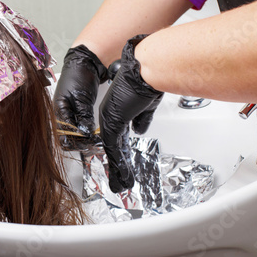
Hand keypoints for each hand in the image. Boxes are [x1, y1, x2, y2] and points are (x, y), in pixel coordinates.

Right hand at [53, 45, 107, 140]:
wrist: (86, 61)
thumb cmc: (79, 74)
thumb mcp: (82, 98)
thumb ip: (83, 116)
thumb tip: (86, 133)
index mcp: (58, 110)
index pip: (63, 134)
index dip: (76, 141)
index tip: (89, 142)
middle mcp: (62, 114)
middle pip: (67, 137)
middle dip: (80, 142)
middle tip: (93, 144)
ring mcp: (69, 112)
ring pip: (74, 134)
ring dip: (84, 138)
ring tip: (96, 140)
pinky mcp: (78, 110)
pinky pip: (80, 126)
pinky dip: (87, 131)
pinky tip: (94, 133)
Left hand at [99, 34, 163, 192]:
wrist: (145, 70)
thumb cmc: (147, 82)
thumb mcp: (145, 105)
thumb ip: (141, 120)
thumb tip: (139, 131)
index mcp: (117, 113)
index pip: (118, 139)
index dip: (120, 154)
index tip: (124, 166)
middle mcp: (110, 117)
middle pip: (113, 148)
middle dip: (117, 167)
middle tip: (119, 182)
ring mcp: (109, 120)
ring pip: (112, 151)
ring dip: (118, 170)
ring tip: (121, 186)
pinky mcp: (113, 122)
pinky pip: (114, 148)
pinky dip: (119, 164)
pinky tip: (122, 176)